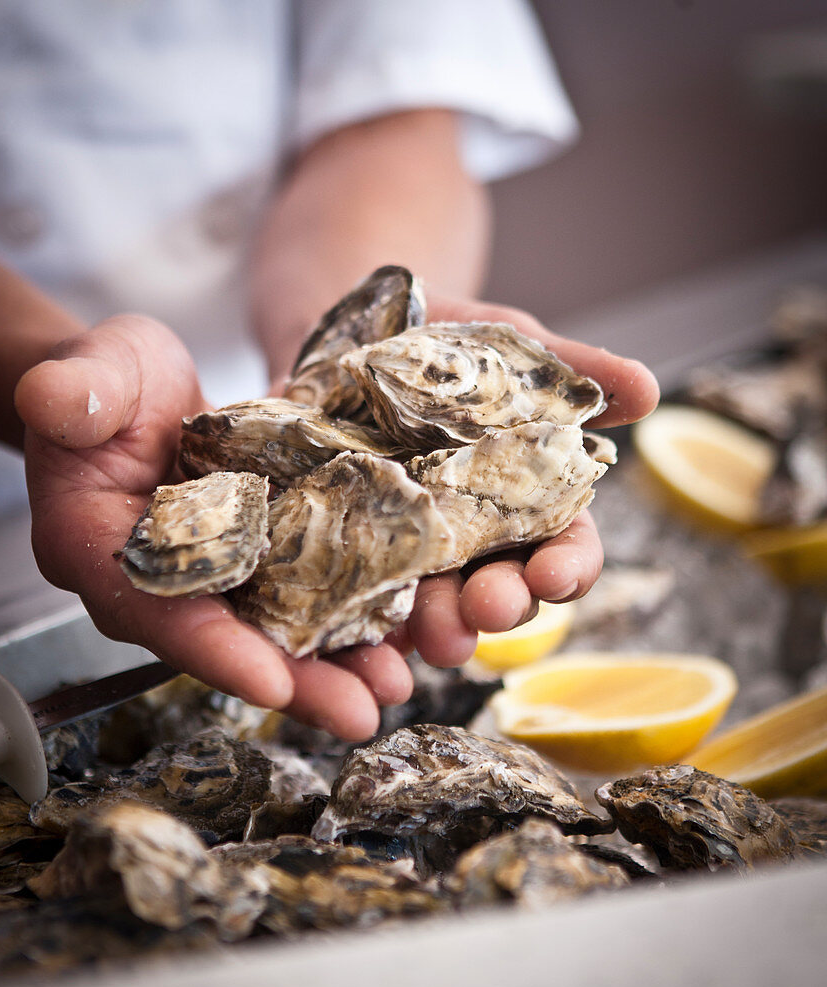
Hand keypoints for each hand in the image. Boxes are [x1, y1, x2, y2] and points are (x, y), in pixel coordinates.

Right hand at [14, 314, 412, 741]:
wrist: (141, 391)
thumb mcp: (90, 372)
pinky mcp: (260, 559)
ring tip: (395, 685)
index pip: (154, 608)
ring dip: (336, 663)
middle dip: (294, 681)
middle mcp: (162, 582)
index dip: (211, 648)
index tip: (272, 683)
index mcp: (100, 548)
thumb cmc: (107, 381)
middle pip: (227, 642)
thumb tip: (52, 399)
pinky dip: (353, 614)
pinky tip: (403, 630)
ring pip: (275, 631)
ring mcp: (217, 577)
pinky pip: (306, 594)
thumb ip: (75, 392)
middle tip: (359, 714)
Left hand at [388, 293, 660, 667]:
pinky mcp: (363, 562)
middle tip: (489, 607)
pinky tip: (369, 631)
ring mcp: (420, 556)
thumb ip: (573, 373)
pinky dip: (373, 623)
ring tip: (437, 634)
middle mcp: (481, 542)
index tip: (554, 575)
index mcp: (532, 503)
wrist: (351, 341)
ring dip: (445, 627)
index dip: (567, 569)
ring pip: (440, 609)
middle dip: (503, 605)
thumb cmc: (445, 349)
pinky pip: (370, 604)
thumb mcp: (508, 348)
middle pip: (505, 591)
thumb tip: (646, 390)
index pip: (565, 550)